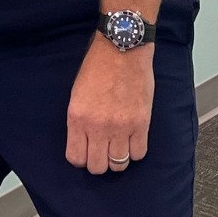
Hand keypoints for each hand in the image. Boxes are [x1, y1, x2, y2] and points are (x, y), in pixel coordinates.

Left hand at [65, 34, 154, 174]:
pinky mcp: (141, 123)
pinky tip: (132, 140)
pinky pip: (139, 153)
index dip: (81, 159)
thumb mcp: (77, 94)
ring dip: (117, 158)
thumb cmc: (97, 67)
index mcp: (77, 118)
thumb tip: (84, 141)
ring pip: (119, 164)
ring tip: (118, 146)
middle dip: (98, 162)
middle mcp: (97, 127)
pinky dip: (135, 151)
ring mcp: (121, 127)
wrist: (122, 49)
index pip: (76, 158)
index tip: (86, 153)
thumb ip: (79, 120)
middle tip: (102, 151)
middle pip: (97, 167)